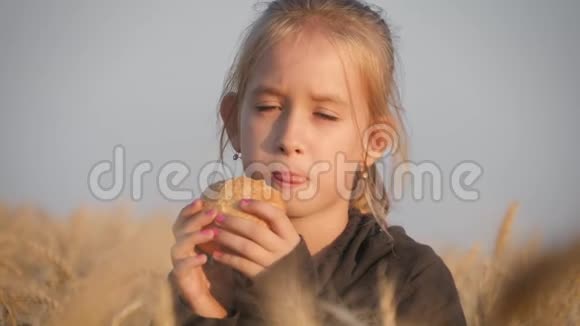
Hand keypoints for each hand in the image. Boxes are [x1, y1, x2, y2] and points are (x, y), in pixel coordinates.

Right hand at [168, 199, 235, 317]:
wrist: (217, 300)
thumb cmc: (222, 270)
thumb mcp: (226, 248)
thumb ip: (228, 231)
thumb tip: (243, 209)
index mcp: (190, 238)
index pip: (185, 219)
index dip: (190, 209)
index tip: (202, 200)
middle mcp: (182, 249)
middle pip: (180, 228)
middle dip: (196, 218)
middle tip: (213, 212)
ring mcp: (179, 264)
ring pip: (178, 246)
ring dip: (195, 236)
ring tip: (212, 233)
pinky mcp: (182, 280)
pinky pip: (181, 268)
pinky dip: (191, 261)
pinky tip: (203, 257)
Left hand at [210, 198, 300, 278]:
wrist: (293, 292)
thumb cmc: (286, 260)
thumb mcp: (287, 243)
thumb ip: (275, 229)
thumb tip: (251, 206)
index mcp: (290, 236)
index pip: (276, 215)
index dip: (258, 206)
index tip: (241, 202)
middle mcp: (282, 248)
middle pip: (256, 230)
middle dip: (234, 222)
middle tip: (218, 216)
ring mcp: (272, 263)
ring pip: (246, 247)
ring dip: (227, 238)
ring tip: (213, 232)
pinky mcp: (262, 277)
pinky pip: (241, 264)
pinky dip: (227, 258)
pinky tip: (216, 254)